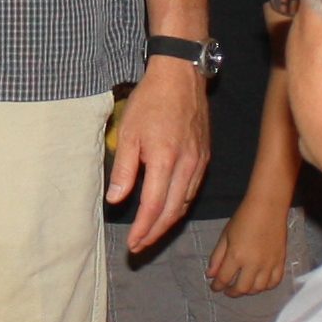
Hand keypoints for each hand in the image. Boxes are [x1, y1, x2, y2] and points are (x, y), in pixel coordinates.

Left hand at [106, 61, 211, 252]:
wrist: (181, 75)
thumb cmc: (151, 100)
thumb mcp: (128, 132)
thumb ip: (124, 169)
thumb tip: (116, 200)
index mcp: (165, 160)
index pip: (153, 207)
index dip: (143, 229)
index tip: (132, 244)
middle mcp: (187, 166)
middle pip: (171, 212)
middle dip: (155, 233)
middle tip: (139, 246)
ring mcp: (199, 162)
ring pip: (184, 204)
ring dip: (167, 223)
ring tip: (150, 233)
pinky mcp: (205, 156)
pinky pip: (192, 190)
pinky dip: (179, 206)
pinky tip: (168, 209)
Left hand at [208, 198, 290, 296]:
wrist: (268, 206)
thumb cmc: (243, 217)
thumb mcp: (225, 236)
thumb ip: (217, 257)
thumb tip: (210, 275)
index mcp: (236, 256)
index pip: (224, 279)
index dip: (217, 286)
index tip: (214, 287)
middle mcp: (253, 264)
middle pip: (242, 288)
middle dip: (232, 292)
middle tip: (227, 290)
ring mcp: (269, 264)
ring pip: (259, 289)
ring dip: (248, 291)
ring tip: (243, 286)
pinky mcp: (281, 261)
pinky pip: (275, 282)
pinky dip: (266, 287)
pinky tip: (260, 283)